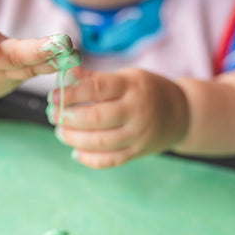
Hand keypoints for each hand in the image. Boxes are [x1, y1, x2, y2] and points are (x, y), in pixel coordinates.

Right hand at [0, 0, 80, 110]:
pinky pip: (40, 72)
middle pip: (12, 58)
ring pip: (31, 68)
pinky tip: (77, 60)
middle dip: (36, 52)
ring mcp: (5, 73)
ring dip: (54, 61)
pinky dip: (58, 67)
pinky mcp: (20, 77)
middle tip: (61, 44)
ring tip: (74, 52)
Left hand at [47, 68, 189, 168]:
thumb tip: (66, 74)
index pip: (96, 88)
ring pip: (100, 142)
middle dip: (68, 118)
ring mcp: (137, 135)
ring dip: (74, 139)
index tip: (53, 96)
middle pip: (96, 118)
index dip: (71, 93)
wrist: (181, 114)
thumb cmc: (145, 90)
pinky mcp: (137, 152)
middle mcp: (135, 111)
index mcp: (131, 87)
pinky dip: (89, 159)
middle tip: (54, 115)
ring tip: (61, 132)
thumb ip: (95, 78)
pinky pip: (110, 160)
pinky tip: (76, 151)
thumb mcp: (126, 77)